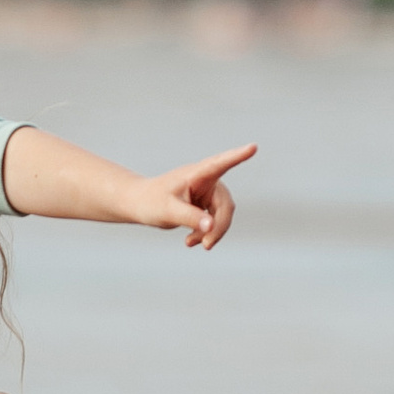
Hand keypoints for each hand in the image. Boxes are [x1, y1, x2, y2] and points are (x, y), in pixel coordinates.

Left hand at [131, 140, 255, 246]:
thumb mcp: (168, 211)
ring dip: (211, 232)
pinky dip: (205, 233)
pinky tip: (190, 241)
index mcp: (198, 173)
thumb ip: (190, 218)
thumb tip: (211, 227)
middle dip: (219, 227)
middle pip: (225, 205)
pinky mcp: (207, 204)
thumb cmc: (152, 201)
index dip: (238, 156)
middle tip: (207, 246)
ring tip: (190, 243)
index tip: (253, 147)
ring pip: (222, 216)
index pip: (221, 164)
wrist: (141, 204)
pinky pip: (215, 222)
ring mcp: (209, 192)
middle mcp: (208, 180)